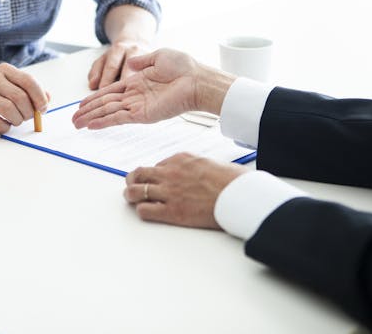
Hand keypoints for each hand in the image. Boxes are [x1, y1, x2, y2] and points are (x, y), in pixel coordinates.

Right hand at [0, 63, 49, 133]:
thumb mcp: (10, 84)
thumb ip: (29, 90)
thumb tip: (47, 99)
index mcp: (4, 70)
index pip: (28, 81)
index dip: (39, 97)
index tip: (43, 108)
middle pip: (20, 97)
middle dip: (29, 112)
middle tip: (28, 117)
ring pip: (9, 110)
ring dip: (18, 120)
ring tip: (16, 120)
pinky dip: (6, 127)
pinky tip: (3, 123)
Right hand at [73, 48, 234, 129]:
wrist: (197, 79)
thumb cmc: (183, 67)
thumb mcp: (159, 57)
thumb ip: (141, 61)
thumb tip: (129, 64)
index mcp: (137, 83)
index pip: (110, 92)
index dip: (94, 98)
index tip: (82, 104)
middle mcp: (135, 96)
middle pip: (105, 105)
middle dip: (88, 111)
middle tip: (73, 119)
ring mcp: (138, 106)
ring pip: (108, 112)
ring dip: (92, 118)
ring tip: (76, 124)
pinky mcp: (142, 115)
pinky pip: (119, 118)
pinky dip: (104, 122)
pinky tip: (92, 125)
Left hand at [124, 153, 247, 228]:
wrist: (240, 196)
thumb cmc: (234, 181)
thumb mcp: (214, 163)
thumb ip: (199, 166)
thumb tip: (201, 172)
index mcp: (181, 159)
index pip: (158, 164)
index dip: (155, 173)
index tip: (156, 178)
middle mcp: (171, 173)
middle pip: (139, 174)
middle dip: (134, 180)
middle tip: (133, 185)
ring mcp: (169, 192)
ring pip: (135, 191)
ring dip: (131, 195)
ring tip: (133, 199)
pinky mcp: (172, 211)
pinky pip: (145, 210)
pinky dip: (142, 211)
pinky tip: (147, 212)